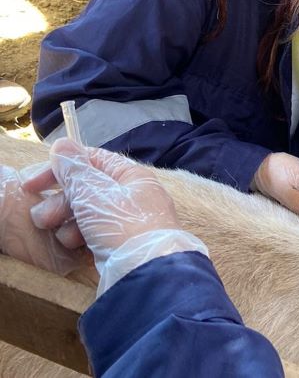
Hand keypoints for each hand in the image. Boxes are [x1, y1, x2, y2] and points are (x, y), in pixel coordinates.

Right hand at [26, 138, 179, 273]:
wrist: (147, 273)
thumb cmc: (122, 226)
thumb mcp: (94, 194)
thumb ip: (74, 170)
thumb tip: (62, 144)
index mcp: (132, 176)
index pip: (93, 161)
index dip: (61, 168)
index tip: (33, 184)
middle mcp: (133, 196)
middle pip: (87, 189)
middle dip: (61, 202)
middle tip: (42, 218)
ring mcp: (128, 222)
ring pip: (87, 214)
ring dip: (69, 223)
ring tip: (64, 237)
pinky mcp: (122, 245)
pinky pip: (94, 234)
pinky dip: (82, 239)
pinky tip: (76, 247)